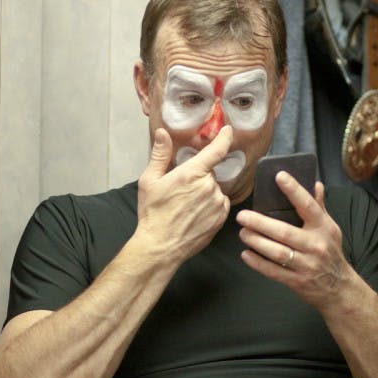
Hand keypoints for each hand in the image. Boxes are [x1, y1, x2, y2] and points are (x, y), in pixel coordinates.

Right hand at [136, 126, 232, 262]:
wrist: (160, 246)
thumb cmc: (152, 213)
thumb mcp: (149, 181)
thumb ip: (160, 155)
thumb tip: (163, 133)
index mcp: (191, 173)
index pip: (216, 150)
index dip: (224, 138)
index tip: (228, 130)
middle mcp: (208, 186)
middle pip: (209, 172)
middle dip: (198, 176)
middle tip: (181, 189)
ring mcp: (217, 203)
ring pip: (215, 188)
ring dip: (205, 191)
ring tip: (186, 205)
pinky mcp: (221, 218)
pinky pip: (220, 203)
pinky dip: (211, 204)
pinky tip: (195, 213)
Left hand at [236, 173, 353, 311]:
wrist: (339, 289)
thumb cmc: (331, 252)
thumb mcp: (331, 228)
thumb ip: (320, 207)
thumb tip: (315, 183)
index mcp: (323, 228)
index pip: (308, 205)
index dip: (294, 190)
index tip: (279, 176)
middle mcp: (315, 245)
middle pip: (284, 232)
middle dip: (260, 223)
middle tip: (242, 215)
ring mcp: (306, 265)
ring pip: (276, 252)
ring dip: (256, 242)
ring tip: (243, 232)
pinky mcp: (297, 281)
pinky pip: (274, 271)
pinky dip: (257, 263)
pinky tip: (245, 254)